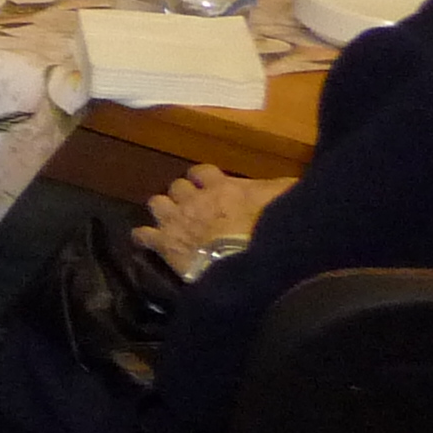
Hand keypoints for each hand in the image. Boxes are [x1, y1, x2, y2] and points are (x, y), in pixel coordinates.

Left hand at [133, 165, 294, 276]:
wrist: (248, 261)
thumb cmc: (270, 227)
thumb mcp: (284, 197)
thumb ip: (278, 188)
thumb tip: (289, 184)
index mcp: (220, 186)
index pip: (201, 172)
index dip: (201, 179)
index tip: (205, 186)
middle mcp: (193, 198)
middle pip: (177, 187)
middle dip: (182, 196)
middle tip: (191, 209)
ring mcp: (175, 220)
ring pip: (157, 204)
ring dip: (163, 212)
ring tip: (170, 222)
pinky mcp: (164, 243)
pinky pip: (143, 235)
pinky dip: (144, 237)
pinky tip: (146, 241)